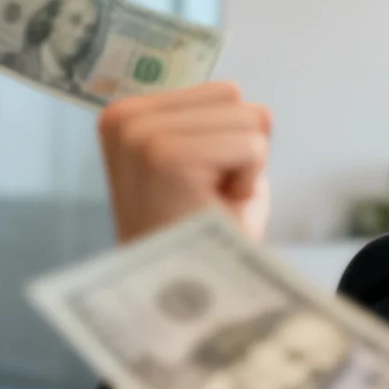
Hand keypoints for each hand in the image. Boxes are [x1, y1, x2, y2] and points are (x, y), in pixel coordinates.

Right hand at [98, 82, 272, 245]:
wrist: (181, 297)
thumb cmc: (198, 234)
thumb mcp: (213, 162)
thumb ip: (232, 123)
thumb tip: (263, 111)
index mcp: (128, 114)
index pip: (221, 92)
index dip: (226, 142)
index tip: (197, 183)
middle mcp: (125, 117)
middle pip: (235, 97)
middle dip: (237, 150)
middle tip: (205, 196)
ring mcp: (141, 135)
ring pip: (249, 119)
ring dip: (243, 168)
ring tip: (208, 202)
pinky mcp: (166, 156)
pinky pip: (253, 145)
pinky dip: (248, 182)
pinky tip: (214, 209)